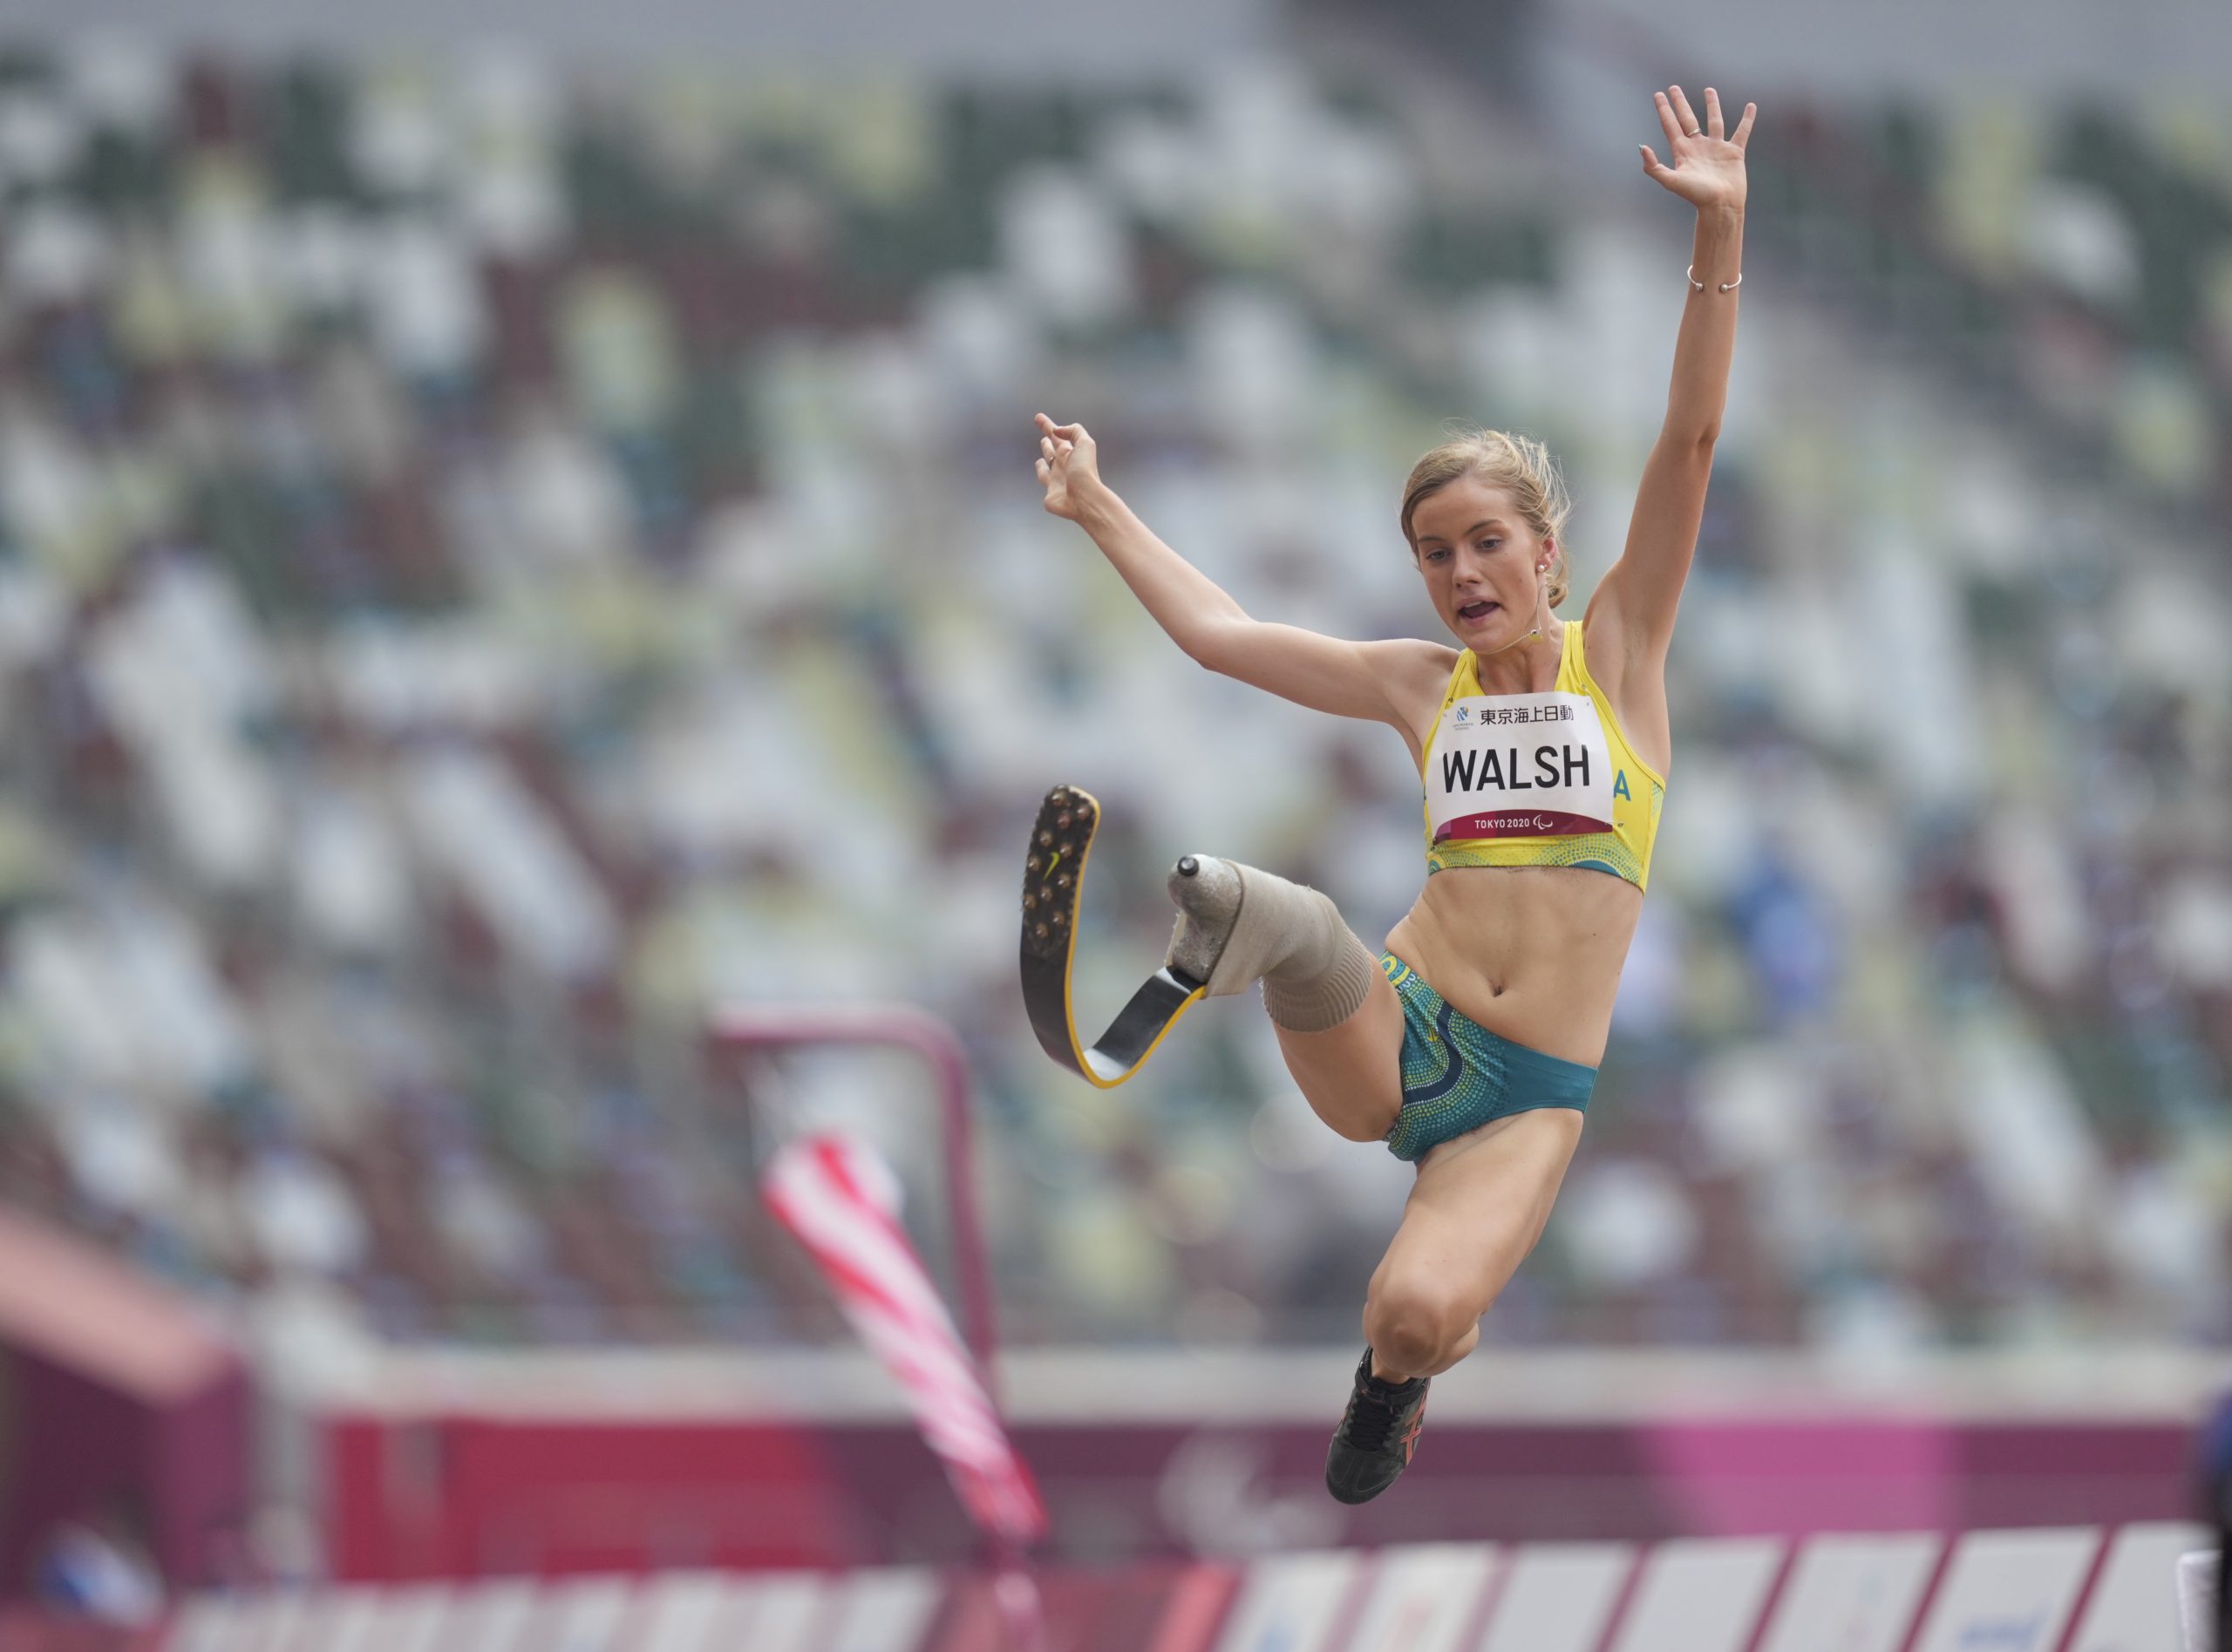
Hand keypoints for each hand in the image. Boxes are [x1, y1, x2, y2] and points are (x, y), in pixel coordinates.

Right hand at [1034, 412, 1103, 520]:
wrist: (1084, 499)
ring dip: (1045, 457)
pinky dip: (1041, 473)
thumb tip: (1057, 431)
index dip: (1048, 425)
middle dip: (1048, 442)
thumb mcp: (1084, 443)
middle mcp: (1064, 465)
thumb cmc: (1084, 471)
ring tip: (1042, 452)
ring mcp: (1057, 480)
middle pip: (1053, 450)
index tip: (1038, 417)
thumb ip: (1073, 431)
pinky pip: (1044, 480)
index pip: (1057, 435)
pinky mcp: (1051, 494)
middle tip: (1045, 436)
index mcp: (1070, 453)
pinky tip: (1040, 469)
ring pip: (1048, 466)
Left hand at [1639, 85, 1753, 213]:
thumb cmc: (1696, 196)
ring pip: (1714, 120)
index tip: (1658, 95)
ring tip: (1708, 89)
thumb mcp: (1671, 181)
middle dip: (1680, 103)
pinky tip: (1751, 106)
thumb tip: (1641, 147)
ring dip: (1712, 105)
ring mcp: (1717, 148)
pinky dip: (1747, 119)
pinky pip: (1742, 131)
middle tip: (1673, 87)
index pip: (1671, 125)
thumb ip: (1654, 167)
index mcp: (1683, 152)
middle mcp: (1699, 147)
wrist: (1721, 205)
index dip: (1664, 110)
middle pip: (1687, 119)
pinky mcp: (1734, 152)